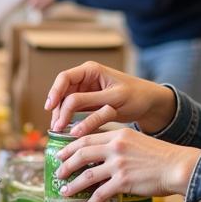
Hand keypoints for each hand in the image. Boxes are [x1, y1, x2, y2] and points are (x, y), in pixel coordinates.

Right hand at [44, 61, 176, 135]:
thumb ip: (91, 106)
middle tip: (56, 127)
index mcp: (90, 71)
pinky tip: (68, 130)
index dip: (54, 92)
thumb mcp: (114, 100)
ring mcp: (85, 91)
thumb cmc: (136, 96)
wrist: (149, 103)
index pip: (64, 78)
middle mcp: (85, 79)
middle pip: (62, 92)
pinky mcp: (88, 103)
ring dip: (61, 116)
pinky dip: (69, 120)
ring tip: (60, 131)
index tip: (50, 108)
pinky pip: (73, 110)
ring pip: (65, 103)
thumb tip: (68, 117)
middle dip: (57, 108)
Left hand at [54, 127, 200, 201]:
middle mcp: (115, 147)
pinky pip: (101, 194)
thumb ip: (120, 143)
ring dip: (73, 185)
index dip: (70, 147)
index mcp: (118, 134)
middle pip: (82, 154)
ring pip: (87, 175)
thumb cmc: (161, 155)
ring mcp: (118, 165)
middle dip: (66, 165)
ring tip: (65, 191)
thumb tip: (102, 151)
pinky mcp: (124, 182)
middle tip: (58, 173)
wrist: (178, 166)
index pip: (87, 138)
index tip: (61, 154)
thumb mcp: (137, 140)